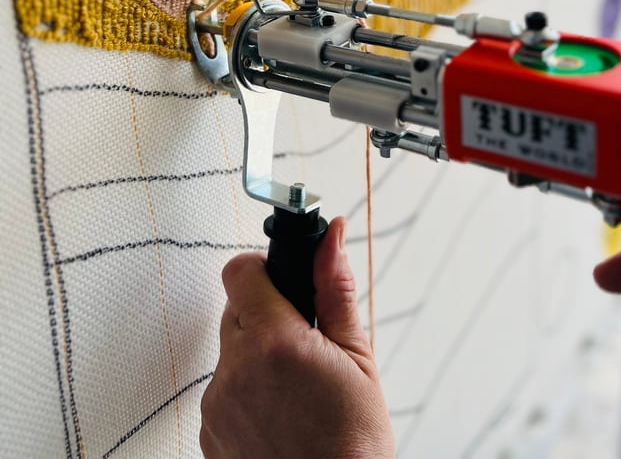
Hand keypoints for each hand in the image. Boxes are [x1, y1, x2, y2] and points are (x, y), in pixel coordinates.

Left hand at [200, 216, 394, 458]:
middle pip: (236, 310)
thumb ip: (335, 290)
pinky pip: (223, 390)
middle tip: (302, 343)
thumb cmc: (354, 440)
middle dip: (266, 315)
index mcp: (275, 341)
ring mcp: (217, 404)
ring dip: (256, 355)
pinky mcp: (208, 432)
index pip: (240, 271)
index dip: (262, 269)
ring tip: (295, 388)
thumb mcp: (358, 357)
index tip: (282, 282)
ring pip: (231, 352)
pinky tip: (279, 412)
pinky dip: (245, 391)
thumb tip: (331, 237)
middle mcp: (236, 369)